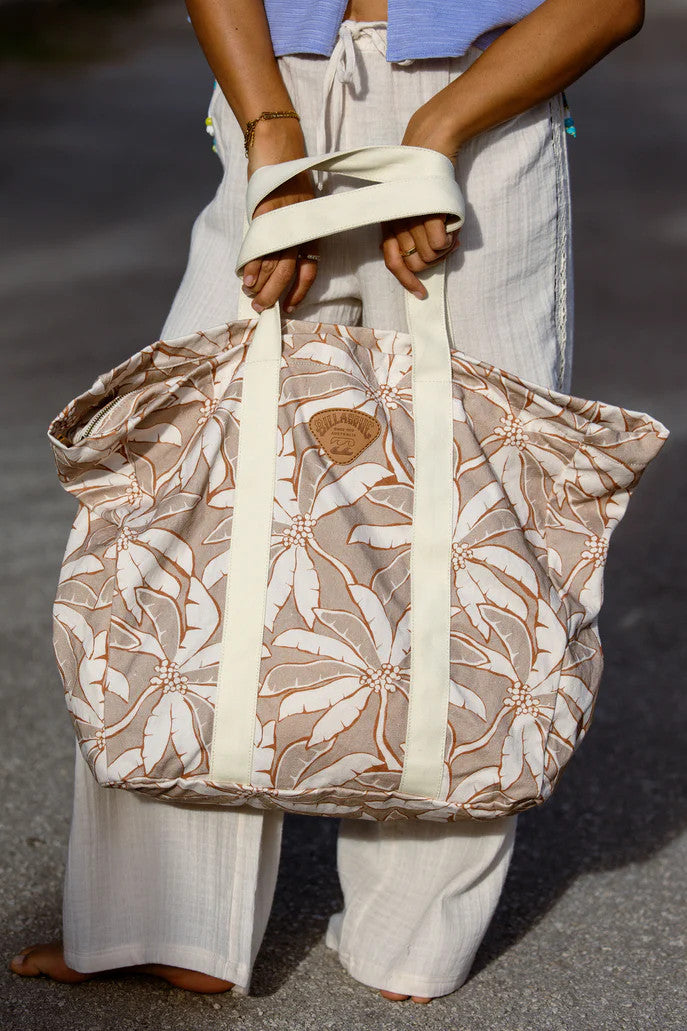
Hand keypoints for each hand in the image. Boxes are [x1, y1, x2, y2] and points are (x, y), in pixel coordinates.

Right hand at [241, 119, 320, 313]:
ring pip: (275, 263)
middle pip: (289, 272)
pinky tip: (246, 278)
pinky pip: (260, 246)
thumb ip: (283, 234)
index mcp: (310, 230)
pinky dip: (252, 265)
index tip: (290, 308)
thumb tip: (268, 264)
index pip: (308, 269)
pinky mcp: (266, 212)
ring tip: (251, 297)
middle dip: (275, 294)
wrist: (277, 144)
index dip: (299, 291)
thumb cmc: (281, 179)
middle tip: (263, 308)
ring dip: (262, 285)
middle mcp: (300, 229)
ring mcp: (283, 222)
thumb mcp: (288, 210)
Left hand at [380, 102, 462, 298]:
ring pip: (430, 256)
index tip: (421, 293)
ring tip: (450, 230)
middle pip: (417, 264)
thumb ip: (416, 233)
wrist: (432, 145)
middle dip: (434, 261)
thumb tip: (432, 256)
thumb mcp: (413, 207)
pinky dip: (450, 240)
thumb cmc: (425, 178)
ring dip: (445, 249)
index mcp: (389, 222)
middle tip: (445, 245)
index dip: (407, 282)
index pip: (393, 264)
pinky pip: (440, 244)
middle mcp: (396, 222)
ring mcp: (411, 218)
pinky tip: (453, 226)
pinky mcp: (427, 212)